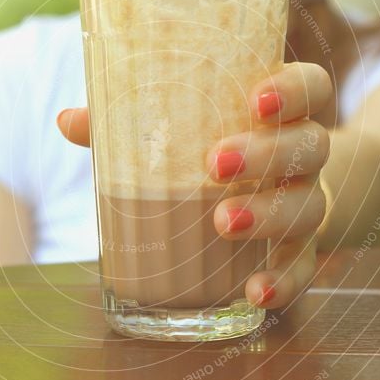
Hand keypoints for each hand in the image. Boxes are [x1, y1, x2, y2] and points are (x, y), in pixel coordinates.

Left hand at [57, 62, 332, 310]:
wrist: (274, 194)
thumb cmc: (217, 150)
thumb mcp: (184, 131)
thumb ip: (132, 122)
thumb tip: (68, 120)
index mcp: (282, 114)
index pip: (310, 87)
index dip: (292, 91)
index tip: (255, 99)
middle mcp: (303, 157)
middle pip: (309, 147)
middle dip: (265, 154)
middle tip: (214, 164)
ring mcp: (307, 202)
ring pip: (308, 206)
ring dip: (269, 215)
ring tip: (222, 223)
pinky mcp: (302, 250)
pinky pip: (304, 266)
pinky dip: (285, 280)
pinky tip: (255, 292)